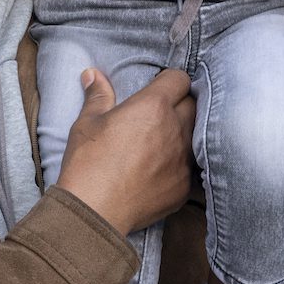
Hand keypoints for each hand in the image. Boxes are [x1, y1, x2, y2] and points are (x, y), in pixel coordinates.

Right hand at [55, 67, 194, 235]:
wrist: (94, 210)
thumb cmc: (88, 161)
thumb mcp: (87, 122)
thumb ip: (97, 95)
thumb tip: (92, 74)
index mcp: (153, 106)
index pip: (180, 79)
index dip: (170, 80)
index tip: (158, 87)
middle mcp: (175, 130)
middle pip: (194, 105)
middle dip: (181, 104)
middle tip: (160, 112)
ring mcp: (183, 160)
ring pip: (196, 136)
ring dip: (183, 133)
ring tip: (162, 140)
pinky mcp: (184, 186)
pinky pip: (189, 167)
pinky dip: (178, 164)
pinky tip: (160, 169)